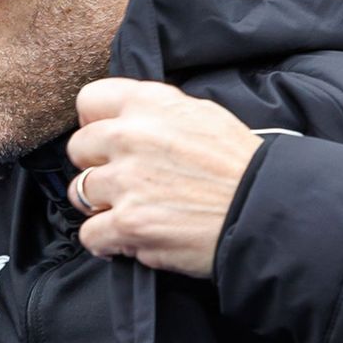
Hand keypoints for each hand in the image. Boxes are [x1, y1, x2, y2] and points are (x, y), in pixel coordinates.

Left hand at [66, 79, 262, 278]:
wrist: (265, 210)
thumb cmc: (241, 165)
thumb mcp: (202, 115)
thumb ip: (158, 113)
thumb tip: (127, 120)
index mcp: (149, 103)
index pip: (89, 100)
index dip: (94, 124)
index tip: (107, 141)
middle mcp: (130, 136)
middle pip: (78, 148)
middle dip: (96, 166)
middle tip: (122, 181)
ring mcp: (126, 181)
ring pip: (79, 192)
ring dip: (100, 205)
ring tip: (130, 210)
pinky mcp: (128, 223)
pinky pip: (90, 234)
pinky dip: (106, 242)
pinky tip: (128, 239)